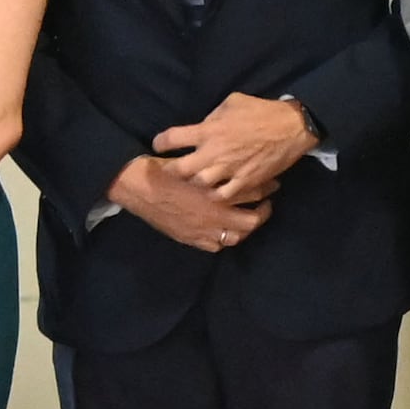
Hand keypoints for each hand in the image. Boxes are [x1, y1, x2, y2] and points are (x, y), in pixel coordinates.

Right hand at [109, 150, 265, 253]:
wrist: (136, 186)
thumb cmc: (166, 169)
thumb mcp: (196, 162)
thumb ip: (218, 169)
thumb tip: (240, 164)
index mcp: (217, 193)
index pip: (254, 194)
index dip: (267, 188)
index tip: (273, 184)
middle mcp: (213, 215)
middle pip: (251, 221)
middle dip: (262, 214)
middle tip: (266, 205)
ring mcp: (201, 230)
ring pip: (235, 237)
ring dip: (245, 229)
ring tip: (249, 218)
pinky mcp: (189, 238)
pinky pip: (214, 246)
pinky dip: (224, 240)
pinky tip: (226, 231)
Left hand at [155, 90, 317, 207]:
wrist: (292, 127)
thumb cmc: (261, 111)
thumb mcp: (232, 102)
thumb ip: (212, 116)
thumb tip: (202, 126)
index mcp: (208, 130)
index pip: (171, 139)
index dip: (160, 143)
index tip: (160, 145)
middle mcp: (214, 152)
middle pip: (180, 169)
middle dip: (171, 170)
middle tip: (172, 170)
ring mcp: (229, 170)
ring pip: (199, 185)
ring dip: (195, 183)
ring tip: (196, 181)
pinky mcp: (245, 182)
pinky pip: (223, 196)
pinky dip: (217, 195)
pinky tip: (217, 191)